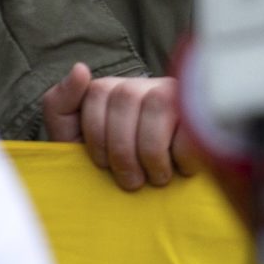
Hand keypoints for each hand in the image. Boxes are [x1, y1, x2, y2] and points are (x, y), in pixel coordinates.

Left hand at [41, 62, 184, 189]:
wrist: (151, 194)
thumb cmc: (112, 166)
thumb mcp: (74, 140)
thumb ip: (60, 105)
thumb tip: (80, 69)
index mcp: (110, 90)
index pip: (97, 95)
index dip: (96, 138)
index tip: (103, 166)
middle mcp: (143, 85)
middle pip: (126, 99)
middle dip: (124, 150)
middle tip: (132, 181)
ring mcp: (176, 95)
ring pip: (159, 105)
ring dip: (153, 153)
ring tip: (156, 177)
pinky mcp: (204, 112)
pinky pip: (192, 124)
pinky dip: (184, 155)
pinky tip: (182, 168)